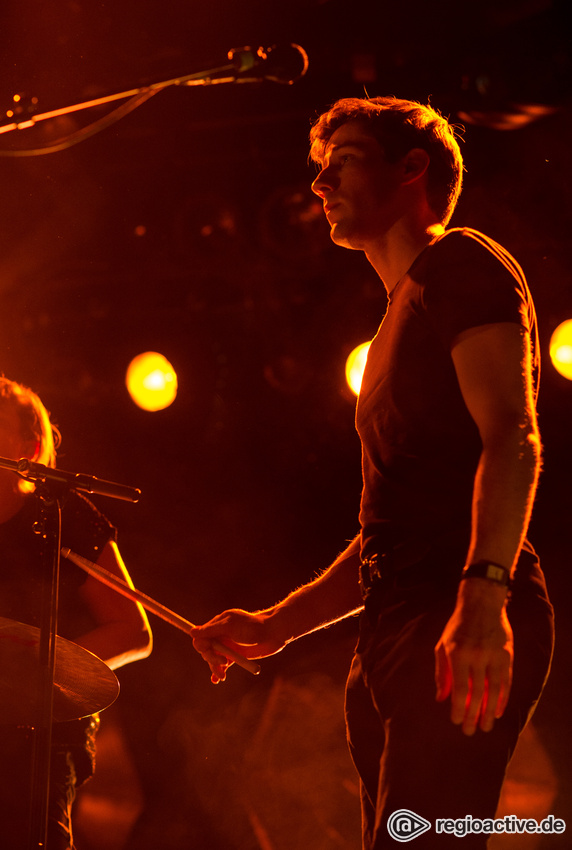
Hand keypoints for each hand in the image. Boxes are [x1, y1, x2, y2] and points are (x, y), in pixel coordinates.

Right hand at [191, 608, 286, 682]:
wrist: (274, 633)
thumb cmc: (253, 627)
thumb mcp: (231, 626)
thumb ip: (212, 630)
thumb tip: (192, 632)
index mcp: (218, 624)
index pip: (201, 636)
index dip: (201, 645)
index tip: (207, 650)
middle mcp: (221, 635)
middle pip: (206, 649)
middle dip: (211, 658)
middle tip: (223, 662)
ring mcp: (228, 646)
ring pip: (214, 659)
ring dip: (215, 667)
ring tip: (222, 675)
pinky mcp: (236, 656)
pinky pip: (223, 665)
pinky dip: (219, 672)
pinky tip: (217, 679)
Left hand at [434, 579, 512, 734]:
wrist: (481, 604)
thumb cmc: (457, 627)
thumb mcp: (443, 645)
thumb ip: (441, 672)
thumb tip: (440, 698)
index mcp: (457, 654)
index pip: (458, 688)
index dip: (457, 707)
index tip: (455, 721)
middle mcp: (477, 656)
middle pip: (476, 693)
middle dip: (473, 715)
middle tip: (470, 731)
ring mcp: (494, 655)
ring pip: (494, 691)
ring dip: (490, 712)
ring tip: (486, 727)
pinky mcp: (508, 655)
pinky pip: (506, 682)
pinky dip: (503, 698)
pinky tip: (499, 711)